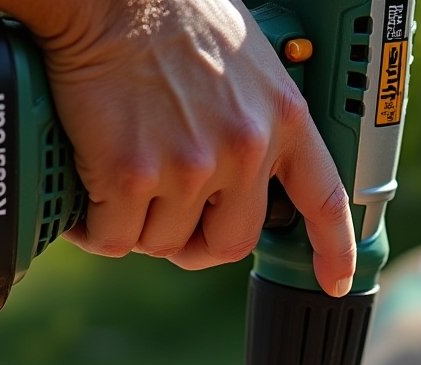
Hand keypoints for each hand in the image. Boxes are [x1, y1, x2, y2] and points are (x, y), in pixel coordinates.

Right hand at [28, 0, 355, 294]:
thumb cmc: (166, 10)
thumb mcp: (244, 58)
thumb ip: (253, 115)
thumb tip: (238, 171)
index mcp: (280, 116)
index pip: (321, 198)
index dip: (332, 250)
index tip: (334, 281)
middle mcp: (244, 148)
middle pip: (228, 243)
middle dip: (195, 243)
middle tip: (166, 221)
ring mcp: (189, 165)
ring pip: (164, 241)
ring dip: (138, 226)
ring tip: (116, 184)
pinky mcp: (132, 173)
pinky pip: (114, 238)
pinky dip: (94, 230)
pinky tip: (86, 205)